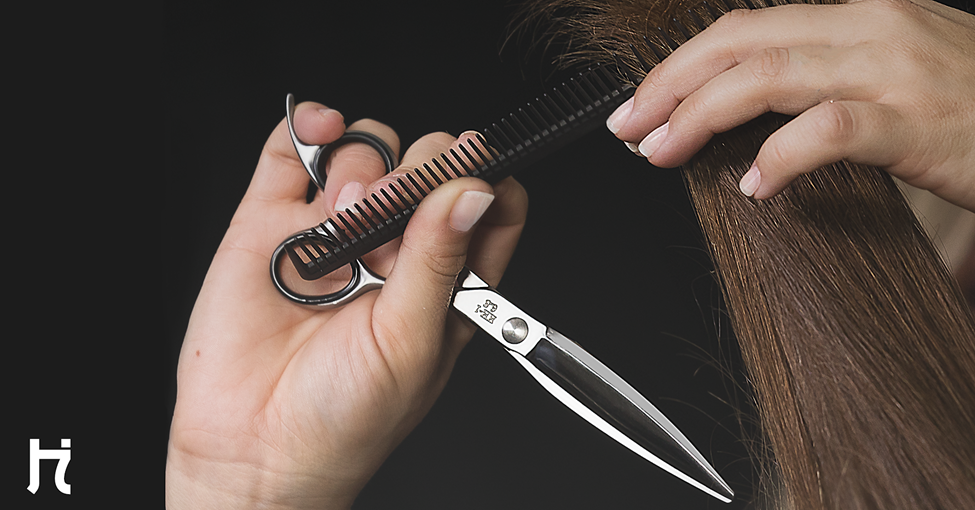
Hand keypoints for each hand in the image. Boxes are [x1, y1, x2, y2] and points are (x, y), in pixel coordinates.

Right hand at [166, 101, 527, 508]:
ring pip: (367, 149)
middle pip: (427, 165)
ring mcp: (333, 231)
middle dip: (417, 171)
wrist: (253, 450)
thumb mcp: (410, 344)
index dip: (484, 174)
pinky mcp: (272, 222)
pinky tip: (321, 133)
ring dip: (362, 164)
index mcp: (444, 280)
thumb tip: (472, 192)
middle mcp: (394, 249)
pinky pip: (293, 149)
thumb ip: (439, 261)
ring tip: (342, 220)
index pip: (485, 204)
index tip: (476, 162)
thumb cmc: (345, 421)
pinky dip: (310, 127)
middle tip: (394, 213)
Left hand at [606, 0, 974, 210]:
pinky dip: (781, 155)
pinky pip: (830, 130)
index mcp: (856, 15)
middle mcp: (870, 28)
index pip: (744, 27)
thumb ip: (819, 77)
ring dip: (701, 115)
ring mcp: (894, 70)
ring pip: (770, 75)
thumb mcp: (889, 69)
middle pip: (741, 43)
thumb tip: (739, 108)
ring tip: (663, 152)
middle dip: (671, 85)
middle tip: (629, 127)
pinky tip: (755, 186)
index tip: (640, 103)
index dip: (680, 65)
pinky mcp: (916, 120)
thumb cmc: (969, 104)